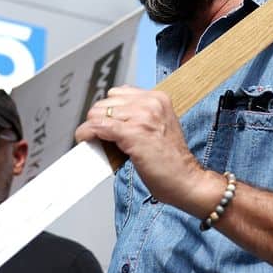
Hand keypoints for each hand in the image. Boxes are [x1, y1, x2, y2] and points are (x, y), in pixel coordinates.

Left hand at [75, 86, 217, 213]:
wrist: (186, 179)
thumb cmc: (172, 160)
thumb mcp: (160, 127)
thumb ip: (139, 116)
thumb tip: (109, 118)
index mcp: (158, 98)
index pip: (118, 93)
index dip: (109, 111)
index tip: (106, 124)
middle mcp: (151, 103)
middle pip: (105, 102)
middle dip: (99, 119)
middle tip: (101, 136)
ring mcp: (142, 117)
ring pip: (98, 113)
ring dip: (92, 128)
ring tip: (96, 140)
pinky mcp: (133, 133)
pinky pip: (98, 126)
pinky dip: (87, 133)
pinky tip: (86, 139)